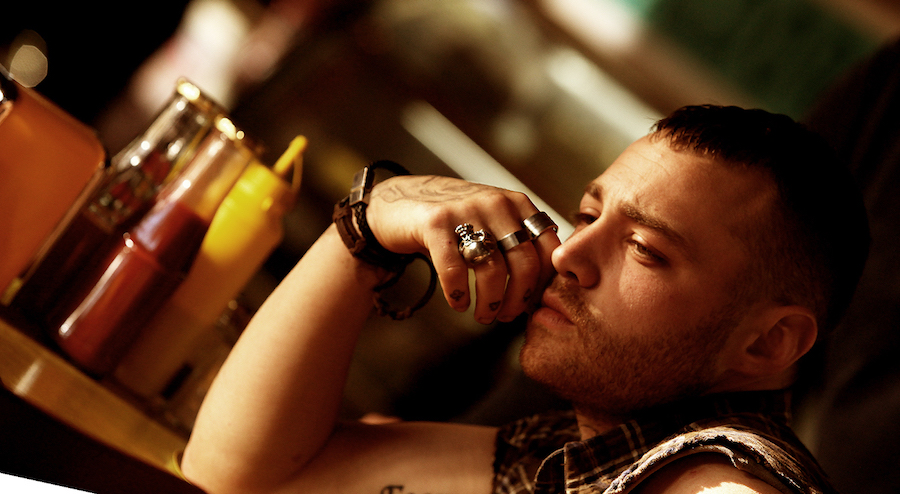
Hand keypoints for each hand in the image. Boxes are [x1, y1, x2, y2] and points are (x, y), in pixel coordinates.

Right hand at [366, 175, 559, 322]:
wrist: (399, 201)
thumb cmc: (453, 222)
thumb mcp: (493, 221)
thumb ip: (518, 243)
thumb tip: (542, 290)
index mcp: (518, 204)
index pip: (548, 249)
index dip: (544, 283)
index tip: (532, 305)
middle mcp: (497, 203)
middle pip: (525, 263)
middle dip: (519, 299)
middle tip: (506, 316)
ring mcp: (466, 211)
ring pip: (492, 270)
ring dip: (489, 303)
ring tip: (483, 316)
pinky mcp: (435, 222)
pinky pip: (454, 269)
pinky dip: (458, 294)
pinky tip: (458, 302)